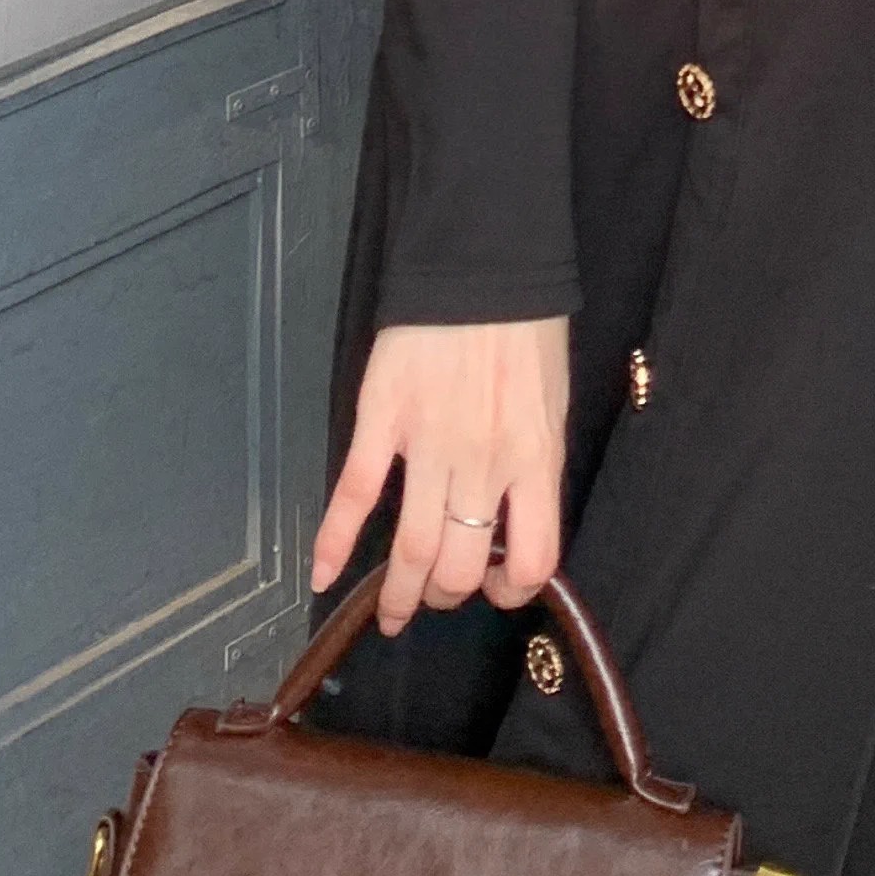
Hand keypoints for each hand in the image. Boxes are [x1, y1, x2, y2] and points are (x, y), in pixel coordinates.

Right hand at [311, 317, 569, 633]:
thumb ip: (534, 462)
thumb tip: (516, 514)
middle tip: (436, 593)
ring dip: (399, 593)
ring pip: (411, 548)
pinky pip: (355, 495)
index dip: (513, 589)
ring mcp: (429, 445)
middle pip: (460, 565)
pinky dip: (334, 542)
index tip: (497, 586)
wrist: (483, 262)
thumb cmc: (526, 325)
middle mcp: (484, 465)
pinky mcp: (381, 421)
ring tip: (392, 614)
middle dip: (447, 594)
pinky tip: (323, 576)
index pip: (533, 559)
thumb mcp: (551, 399)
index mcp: (535, 458)